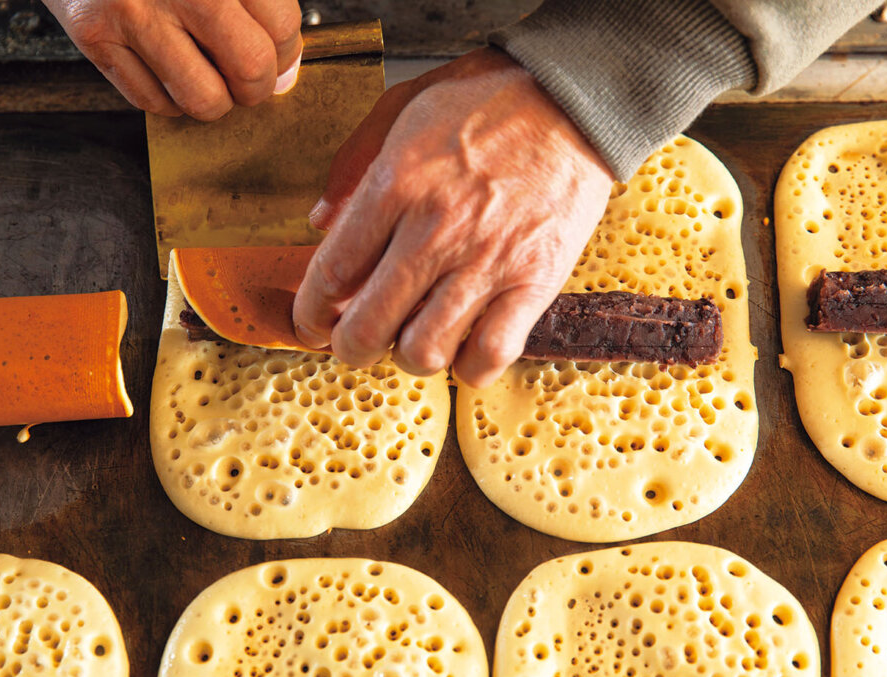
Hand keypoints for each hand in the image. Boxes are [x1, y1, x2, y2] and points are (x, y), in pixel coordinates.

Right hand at [43, 0, 302, 119]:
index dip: (287, 49)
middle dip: (257, 84)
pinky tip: (169, 68)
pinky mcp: (94, 36)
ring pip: (203, 100)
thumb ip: (259, 2)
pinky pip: (153, 102)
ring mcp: (131, 12)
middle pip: (250, 69)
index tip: (277, 49)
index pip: (281, 26)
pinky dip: (169, 98)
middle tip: (247, 74)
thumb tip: (284, 71)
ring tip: (208, 74)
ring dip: (216, 99)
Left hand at [292, 48, 614, 386]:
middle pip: (368, 326)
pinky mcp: (535, 282)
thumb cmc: (489, 102)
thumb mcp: (403, 108)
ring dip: (407, 357)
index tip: (312, 323)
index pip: (331, 273)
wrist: (574, 99)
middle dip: (349, 347)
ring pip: (425, 350)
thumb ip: (353, 165)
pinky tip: (463, 350)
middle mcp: (436, 230)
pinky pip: (490, 354)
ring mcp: (487, 261)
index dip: (311, 312)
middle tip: (353, 344)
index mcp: (396, 184)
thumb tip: (320, 223)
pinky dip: (469, 367)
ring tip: (412, 340)